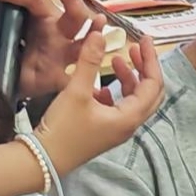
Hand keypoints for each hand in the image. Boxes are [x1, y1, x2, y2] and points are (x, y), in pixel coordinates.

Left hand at [0, 0, 106, 98]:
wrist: (6, 85)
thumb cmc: (8, 51)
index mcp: (39, 17)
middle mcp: (57, 32)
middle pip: (72, 14)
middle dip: (71, 1)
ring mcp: (63, 53)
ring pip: (85, 42)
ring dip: (93, 28)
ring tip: (97, 23)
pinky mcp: (62, 76)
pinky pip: (80, 72)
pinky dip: (91, 67)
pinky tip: (96, 68)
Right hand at [34, 32, 164, 173]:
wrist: (42, 161)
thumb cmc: (62, 129)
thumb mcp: (76, 91)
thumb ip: (89, 61)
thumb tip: (100, 33)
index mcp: (129, 116)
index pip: (153, 84)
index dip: (151, 59)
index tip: (145, 40)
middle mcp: (128, 124)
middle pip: (149, 92)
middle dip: (145, 68)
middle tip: (135, 48)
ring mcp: (117, 129)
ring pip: (133, 99)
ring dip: (129, 78)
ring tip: (116, 60)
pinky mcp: (104, 131)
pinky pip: (119, 107)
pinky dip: (115, 92)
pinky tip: (100, 85)